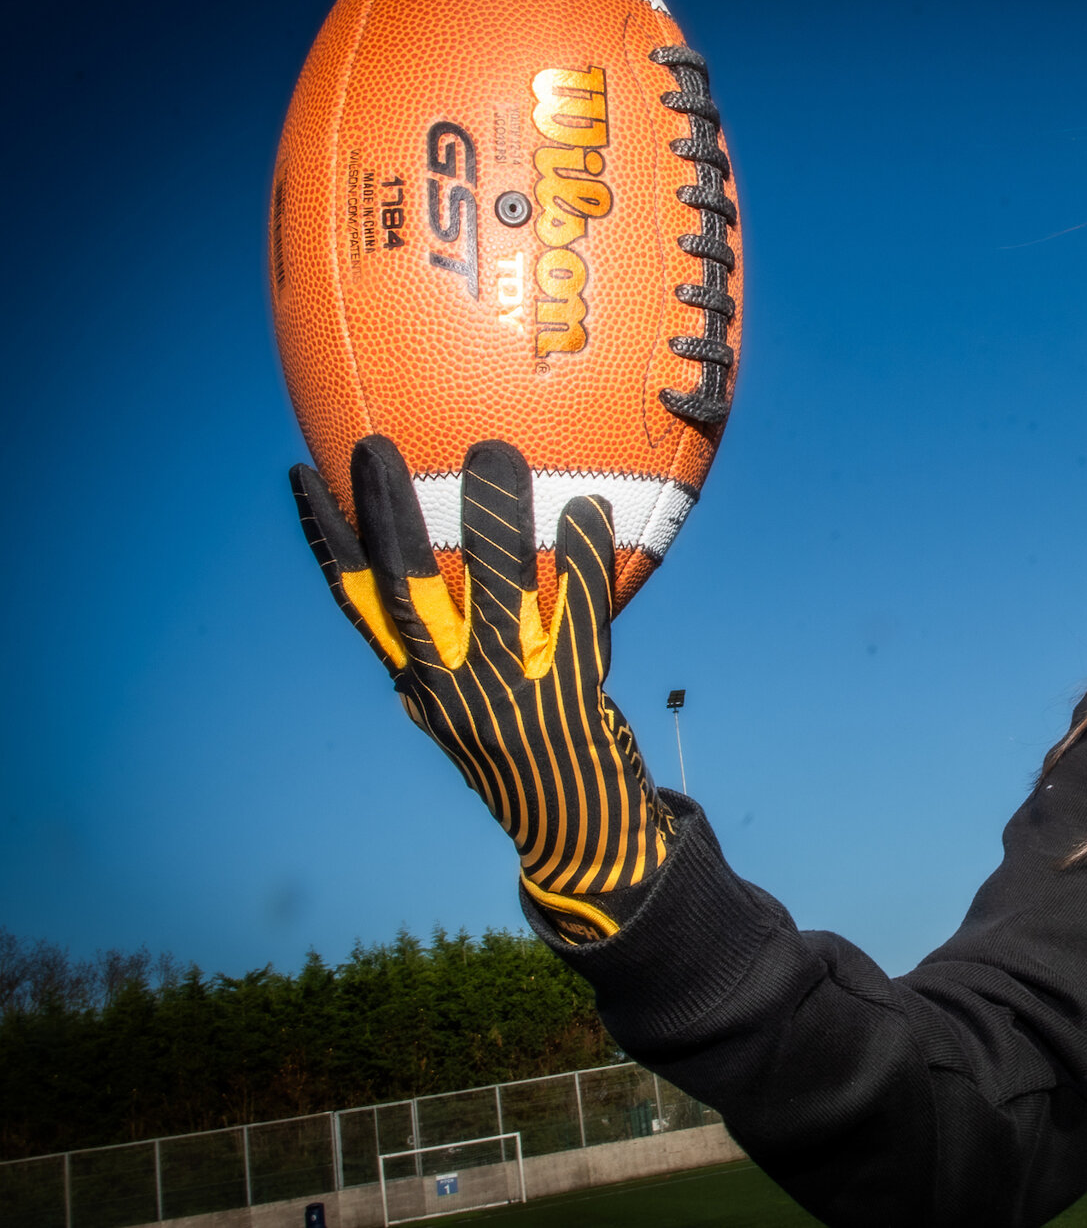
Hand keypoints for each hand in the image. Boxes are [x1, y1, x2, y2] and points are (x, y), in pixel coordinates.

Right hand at [291, 437, 675, 943]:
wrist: (580, 836)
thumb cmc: (522, 763)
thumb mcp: (461, 722)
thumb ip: (435, 674)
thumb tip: (405, 635)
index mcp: (419, 684)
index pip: (358, 605)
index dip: (328, 542)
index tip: (304, 477)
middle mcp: (453, 685)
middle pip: (409, 588)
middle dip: (387, 513)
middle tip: (375, 444)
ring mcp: (510, 690)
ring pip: (496, 592)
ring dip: (492, 518)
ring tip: (492, 453)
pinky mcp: (572, 693)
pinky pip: (578, 615)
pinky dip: (581, 562)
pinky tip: (587, 510)